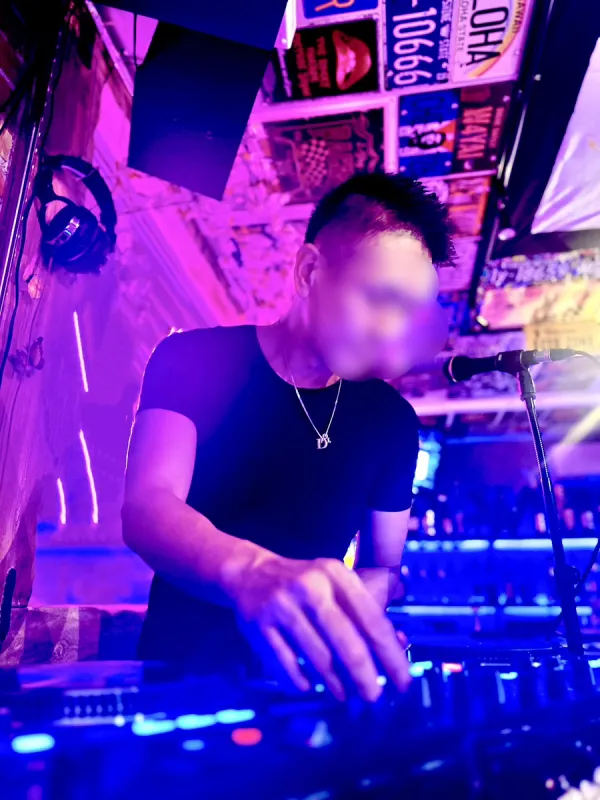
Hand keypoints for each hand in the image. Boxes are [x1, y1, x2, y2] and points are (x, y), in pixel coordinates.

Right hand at [231, 554, 410, 701]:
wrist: (252, 573)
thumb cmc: (306, 584)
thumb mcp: (337, 584)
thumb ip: (366, 611)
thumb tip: (400, 645)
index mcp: (337, 575)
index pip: (372, 620)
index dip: (390, 655)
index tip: (403, 681)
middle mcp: (311, 587)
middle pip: (347, 642)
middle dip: (365, 677)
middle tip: (374, 697)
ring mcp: (282, 605)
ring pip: (318, 657)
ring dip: (334, 683)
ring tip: (343, 695)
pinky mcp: (259, 624)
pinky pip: (286, 664)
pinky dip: (300, 681)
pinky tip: (309, 687)